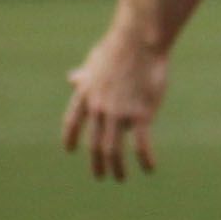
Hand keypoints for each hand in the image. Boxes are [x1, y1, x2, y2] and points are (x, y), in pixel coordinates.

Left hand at [63, 21, 169, 181]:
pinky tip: (149, 168)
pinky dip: (145, 159)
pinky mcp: (141, 114)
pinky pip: (141, 144)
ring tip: (120, 178)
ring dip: (116, 167)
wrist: (138, 41)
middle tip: (101, 176)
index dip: (71, 137)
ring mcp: (118, 113)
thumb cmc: (119, 46)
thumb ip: (85, 75)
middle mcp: (98, 108)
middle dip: (97, 163)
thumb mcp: (95, 61)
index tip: (71, 150)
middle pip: (94, 144)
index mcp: (86, 94)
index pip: (73, 122)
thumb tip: (72, 78)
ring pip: (113, 149)